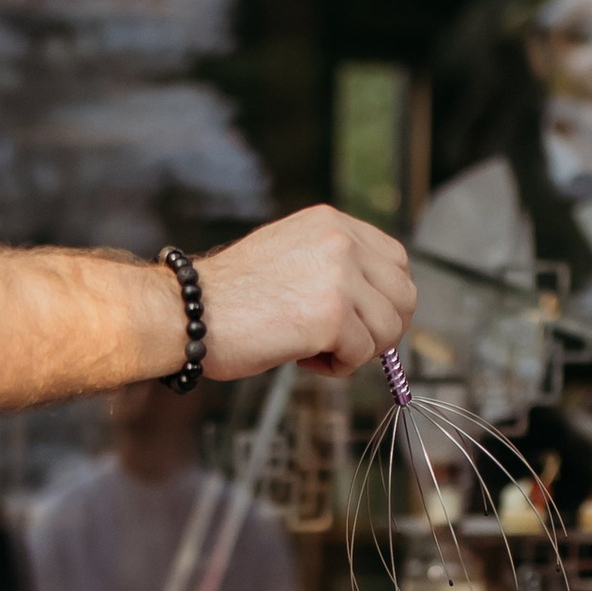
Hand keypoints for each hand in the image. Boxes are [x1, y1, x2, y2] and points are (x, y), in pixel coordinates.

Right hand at [192, 205, 415, 380]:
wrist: (187, 312)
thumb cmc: (228, 297)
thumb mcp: (290, 257)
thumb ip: (333, 268)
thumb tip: (374, 302)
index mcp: (331, 223)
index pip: (396, 260)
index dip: (386, 298)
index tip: (365, 320)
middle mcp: (340, 241)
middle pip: (404, 295)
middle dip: (382, 329)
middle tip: (346, 344)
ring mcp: (339, 275)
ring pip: (388, 329)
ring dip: (357, 351)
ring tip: (315, 350)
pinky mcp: (333, 314)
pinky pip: (362, 354)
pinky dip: (337, 367)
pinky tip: (302, 358)